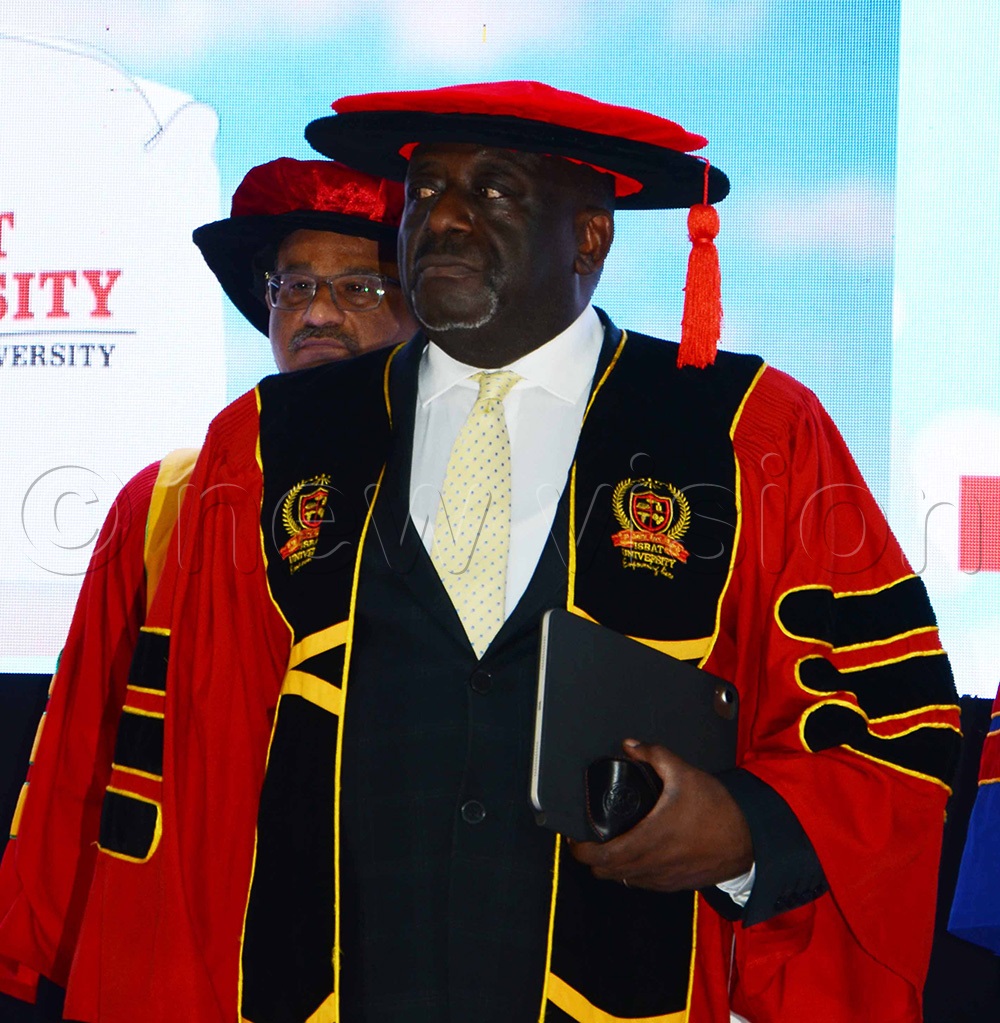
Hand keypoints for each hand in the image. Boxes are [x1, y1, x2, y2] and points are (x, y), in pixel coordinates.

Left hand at [568, 739, 752, 891]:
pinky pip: (642, 883)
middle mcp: (651, 865)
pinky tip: (636, 852)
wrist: (749, 838)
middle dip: (592, 858)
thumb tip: (630, 745)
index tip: (574, 840)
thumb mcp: (684, 773)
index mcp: (647, 840)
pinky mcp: (674, 884)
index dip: (580, 851)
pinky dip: (631, 872)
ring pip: (623, 880)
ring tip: (609, 844)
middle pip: (606, 873)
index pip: (600, 858)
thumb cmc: (718, 809)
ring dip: (611, 866)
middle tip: (588, 840)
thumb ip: (654, 755)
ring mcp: (662, 879)